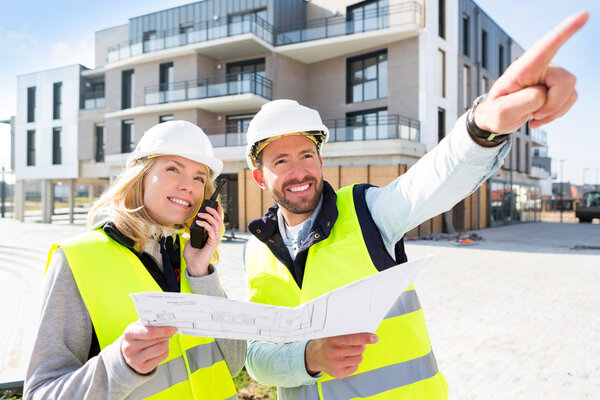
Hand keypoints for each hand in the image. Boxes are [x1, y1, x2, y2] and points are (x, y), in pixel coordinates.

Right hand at [121, 321, 176, 373]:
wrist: (128, 350)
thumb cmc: (137, 335)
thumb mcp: (140, 325)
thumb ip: (151, 321)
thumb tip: (167, 320)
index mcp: (129, 334)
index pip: (150, 333)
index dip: (164, 330)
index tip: (173, 328)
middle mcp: (129, 348)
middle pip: (158, 341)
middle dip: (167, 335)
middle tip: (169, 332)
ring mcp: (135, 360)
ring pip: (161, 348)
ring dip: (166, 342)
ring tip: (163, 340)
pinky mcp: (142, 368)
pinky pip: (163, 356)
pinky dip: (165, 350)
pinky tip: (160, 348)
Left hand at [183, 203, 222, 276]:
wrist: (193, 266)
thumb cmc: (193, 256)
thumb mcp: (192, 241)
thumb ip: (195, 234)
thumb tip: (195, 227)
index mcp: (211, 235)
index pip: (217, 222)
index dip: (218, 213)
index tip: (216, 205)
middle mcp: (214, 236)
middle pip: (218, 221)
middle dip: (214, 212)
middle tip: (207, 207)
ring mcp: (214, 240)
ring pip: (216, 224)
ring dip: (209, 216)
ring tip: (201, 214)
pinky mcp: (212, 243)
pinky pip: (211, 230)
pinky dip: (205, 224)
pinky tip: (199, 222)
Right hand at [305, 333, 377, 378]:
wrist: (315, 357)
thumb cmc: (328, 343)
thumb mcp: (332, 335)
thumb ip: (345, 333)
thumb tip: (365, 331)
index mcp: (332, 340)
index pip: (351, 339)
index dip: (365, 338)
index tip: (375, 337)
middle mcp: (334, 353)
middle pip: (359, 349)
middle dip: (362, 345)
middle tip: (358, 344)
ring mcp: (336, 364)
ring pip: (359, 358)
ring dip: (357, 354)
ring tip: (348, 352)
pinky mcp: (339, 373)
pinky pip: (356, 367)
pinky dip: (353, 363)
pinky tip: (345, 360)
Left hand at [475, 11, 588, 133]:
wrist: (498, 118)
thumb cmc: (497, 111)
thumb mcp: (501, 112)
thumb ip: (521, 102)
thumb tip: (542, 94)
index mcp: (522, 68)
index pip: (545, 47)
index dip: (565, 31)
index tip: (583, 16)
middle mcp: (540, 67)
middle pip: (565, 80)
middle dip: (553, 104)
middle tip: (533, 114)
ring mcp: (551, 76)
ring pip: (570, 92)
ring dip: (553, 111)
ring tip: (533, 114)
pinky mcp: (559, 87)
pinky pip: (571, 100)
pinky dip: (556, 113)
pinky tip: (540, 116)